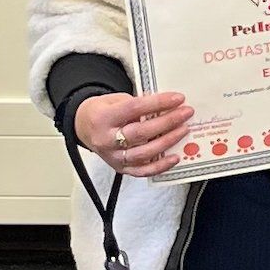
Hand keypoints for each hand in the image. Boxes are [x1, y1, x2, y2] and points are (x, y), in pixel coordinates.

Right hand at [75, 90, 193, 176]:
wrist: (84, 128)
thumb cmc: (103, 112)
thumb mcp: (115, 100)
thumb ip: (137, 104)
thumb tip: (165, 106)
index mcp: (103, 118)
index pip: (134, 109)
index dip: (158, 103)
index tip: (178, 98)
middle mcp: (106, 140)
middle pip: (141, 132)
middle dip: (168, 122)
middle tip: (185, 113)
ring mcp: (114, 156)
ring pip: (144, 153)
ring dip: (168, 142)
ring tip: (183, 130)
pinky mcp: (120, 168)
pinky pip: (142, 171)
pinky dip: (160, 166)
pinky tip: (175, 157)